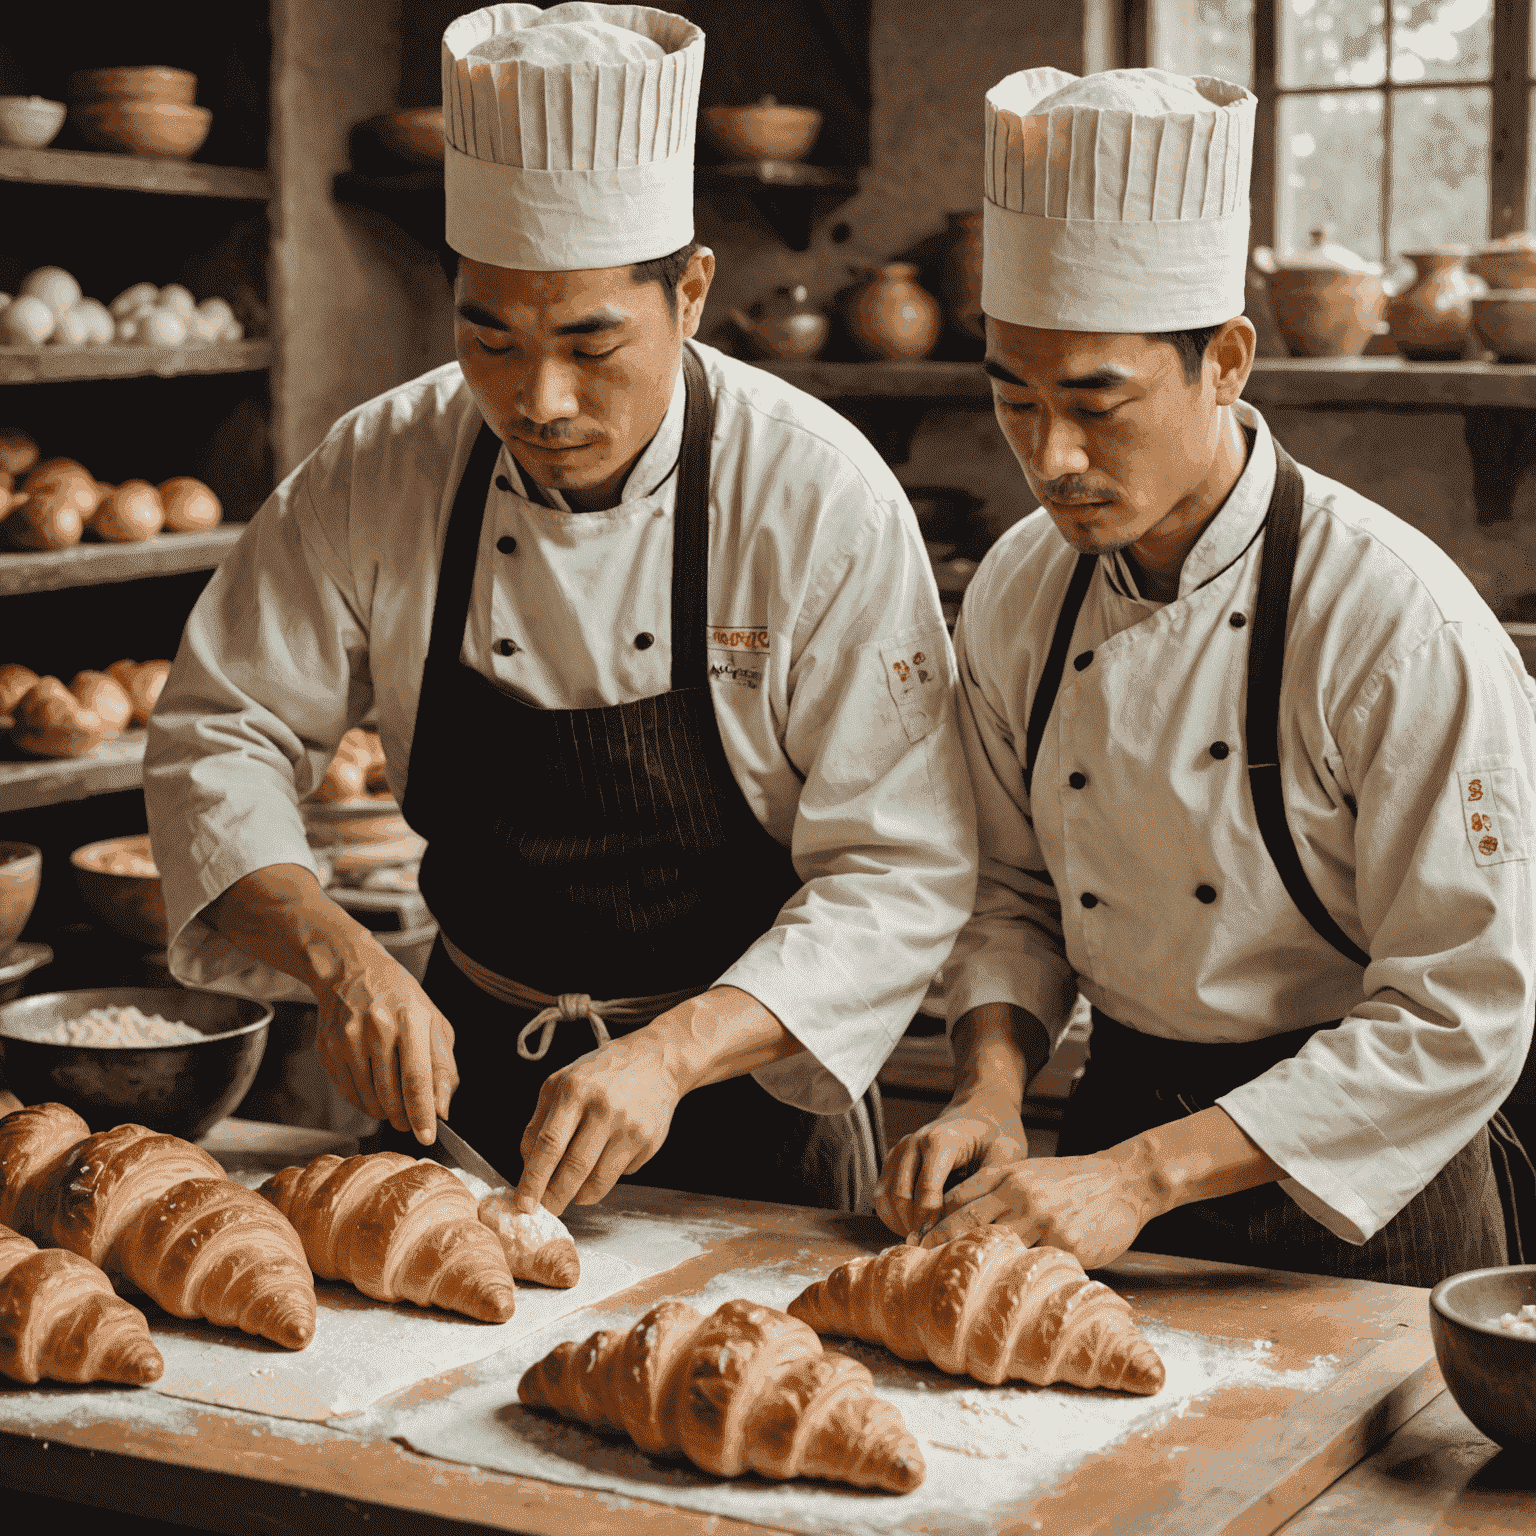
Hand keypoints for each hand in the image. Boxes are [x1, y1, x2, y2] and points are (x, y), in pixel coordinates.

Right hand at [313, 943, 457, 1142]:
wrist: (350, 970)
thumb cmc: (400, 997)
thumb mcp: (434, 1021)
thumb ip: (444, 1066)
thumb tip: (443, 1108)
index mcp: (410, 1018)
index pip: (417, 1078)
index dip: (422, 1113)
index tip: (427, 1137)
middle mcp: (376, 1028)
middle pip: (391, 1095)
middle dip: (404, 1118)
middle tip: (410, 1122)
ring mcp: (347, 1039)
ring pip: (368, 1099)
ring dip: (384, 1112)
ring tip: (393, 1104)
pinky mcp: (327, 1049)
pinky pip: (348, 1093)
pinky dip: (364, 1102)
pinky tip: (373, 1090)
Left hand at [513, 1031, 683, 1215]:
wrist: (656, 1060)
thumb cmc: (602, 1073)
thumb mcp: (562, 1083)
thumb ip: (539, 1122)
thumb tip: (527, 1165)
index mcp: (575, 1090)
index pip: (549, 1144)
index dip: (534, 1179)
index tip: (524, 1204)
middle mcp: (604, 1109)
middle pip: (574, 1169)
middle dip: (555, 1198)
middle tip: (545, 1210)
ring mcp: (630, 1127)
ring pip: (598, 1182)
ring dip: (579, 1195)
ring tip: (572, 1191)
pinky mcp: (650, 1142)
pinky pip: (621, 1175)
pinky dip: (606, 1176)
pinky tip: (607, 1156)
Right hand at [874, 1092, 1027, 1238]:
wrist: (979, 1110)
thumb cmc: (995, 1134)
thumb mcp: (1006, 1155)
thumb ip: (989, 1185)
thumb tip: (972, 1219)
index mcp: (941, 1140)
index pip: (927, 1188)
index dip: (932, 1220)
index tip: (944, 1240)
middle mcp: (914, 1143)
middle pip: (901, 1195)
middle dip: (917, 1226)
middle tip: (936, 1245)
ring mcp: (900, 1149)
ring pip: (885, 1196)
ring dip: (901, 1222)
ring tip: (926, 1237)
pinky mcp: (894, 1159)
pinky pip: (881, 1193)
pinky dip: (892, 1215)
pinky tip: (914, 1225)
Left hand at [916, 1148, 1156, 1269]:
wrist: (1123, 1180)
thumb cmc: (1071, 1181)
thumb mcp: (1028, 1172)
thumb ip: (996, 1191)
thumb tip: (957, 1220)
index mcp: (1006, 1176)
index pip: (956, 1200)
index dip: (931, 1224)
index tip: (912, 1246)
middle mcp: (1019, 1194)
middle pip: (966, 1223)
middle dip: (938, 1247)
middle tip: (916, 1271)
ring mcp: (1042, 1218)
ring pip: (995, 1246)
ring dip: (972, 1270)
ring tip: (950, 1291)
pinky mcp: (1066, 1242)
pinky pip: (1033, 1265)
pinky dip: (1014, 1281)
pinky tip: (1000, 1298)